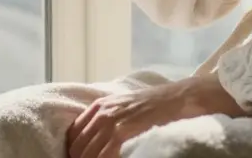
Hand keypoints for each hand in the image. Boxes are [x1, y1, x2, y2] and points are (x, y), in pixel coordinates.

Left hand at [66, 75, 250, 157]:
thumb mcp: (124, 106)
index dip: (74, 151)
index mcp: (99, 106)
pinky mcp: (121, 131)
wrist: (177, 98)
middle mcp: (101, 112)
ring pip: (87, 153)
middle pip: (77, 146)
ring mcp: (110, 121)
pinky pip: (103, 155)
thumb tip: (96, 139)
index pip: (73, 134)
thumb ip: (107, 118)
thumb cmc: (155, 105)